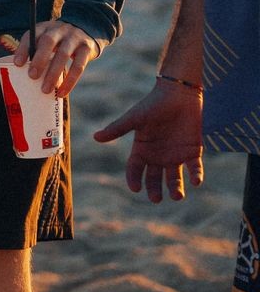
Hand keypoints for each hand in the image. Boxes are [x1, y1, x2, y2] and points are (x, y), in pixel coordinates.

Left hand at [13, 21, 97, 96]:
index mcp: (45, 27)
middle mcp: (59, 29)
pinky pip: (78, 66)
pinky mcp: (86, 48)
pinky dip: (70, 81)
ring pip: (63, 54)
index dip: (23, 49)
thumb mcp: (46, 40)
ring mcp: (74, 37)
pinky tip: (62, 92)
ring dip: (53, 73)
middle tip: (32, 76)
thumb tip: (20, 73)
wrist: (86, 30)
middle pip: (48, 42)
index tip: (17, 64)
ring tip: (45, 90)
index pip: (31, 35)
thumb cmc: (58, 41)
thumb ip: (35, 51)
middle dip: (39, 59)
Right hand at [93, 80, 203, 201]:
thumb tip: (95, 137)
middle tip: (156, 199)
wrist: (179, 92)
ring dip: (176, 188)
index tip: (136, 189)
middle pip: (154, 178)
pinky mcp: (193, 151)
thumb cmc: (154, 103)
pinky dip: (196, 175)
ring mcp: (176, 154)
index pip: (135, 169)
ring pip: (174, 178)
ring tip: (177, 196)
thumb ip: (118, 129)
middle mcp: (158, 155)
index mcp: (142, 149)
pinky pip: (194, 168)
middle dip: (155, 190)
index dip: (134, 179)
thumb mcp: (135, 118)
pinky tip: (196, 181)